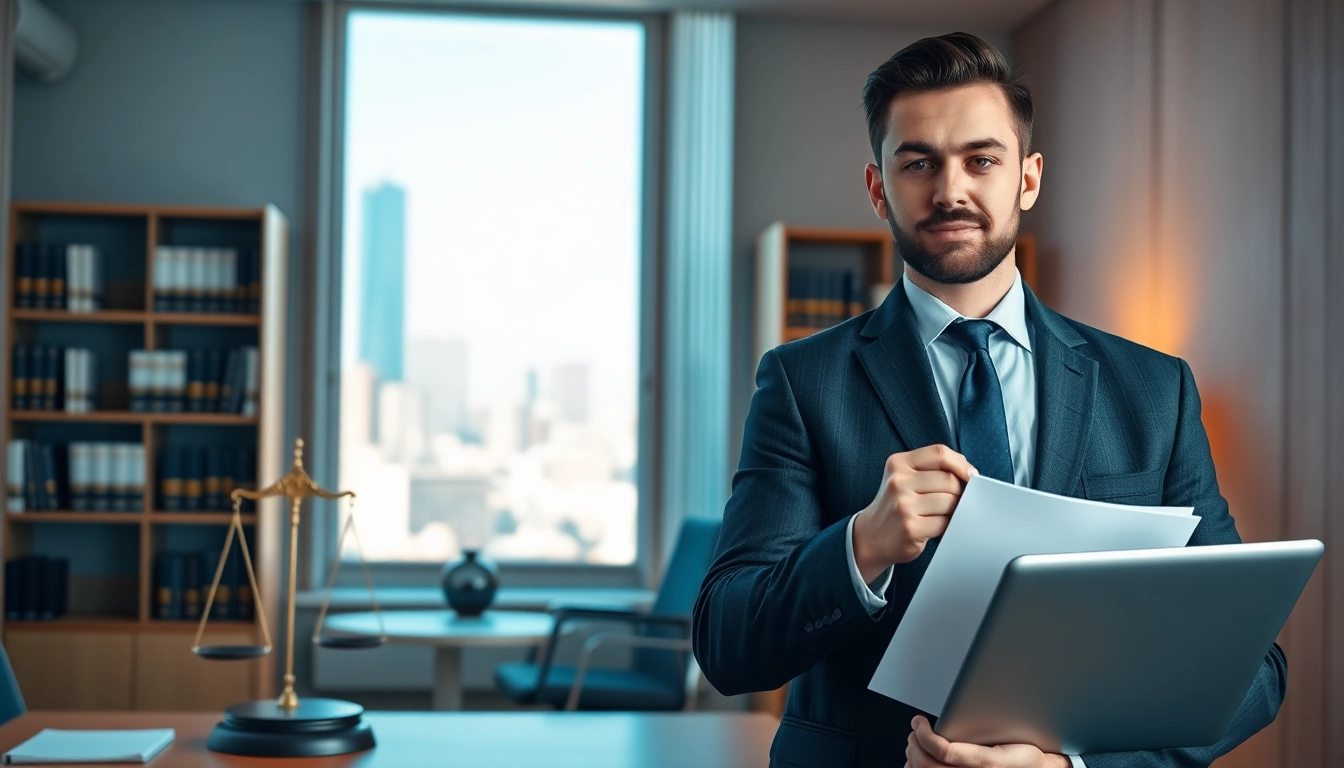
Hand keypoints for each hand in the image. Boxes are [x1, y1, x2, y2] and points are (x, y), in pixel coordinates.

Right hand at [851, 444, 975, 582]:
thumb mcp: (904, 477)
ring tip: (943, 514)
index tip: (970, 475)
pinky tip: (937, 526)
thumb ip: (931, 469)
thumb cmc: (897, 505)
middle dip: (960, 491)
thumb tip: (970, 473)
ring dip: (954, 510)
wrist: (871, 536)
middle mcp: (898, 482)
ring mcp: (903, 505)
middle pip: (948, 480)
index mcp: (898, 463)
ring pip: (949, 502)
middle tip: (956, 500)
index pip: (939, 453)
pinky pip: (944, 523)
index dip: (961, 464)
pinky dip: (947, 526)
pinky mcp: (910, 528)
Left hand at [905, 716, 1070, 767]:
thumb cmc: (1027, 757)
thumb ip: (978, 730)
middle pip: (928, 764)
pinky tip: (917, 761)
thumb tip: (949, 721)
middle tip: (915, 730)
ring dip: (913, 756)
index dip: (925, 735)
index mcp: (986, 764)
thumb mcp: (1007, 736)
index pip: (943, 751)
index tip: (918, 722)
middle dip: (915, 744)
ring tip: (916, 742)